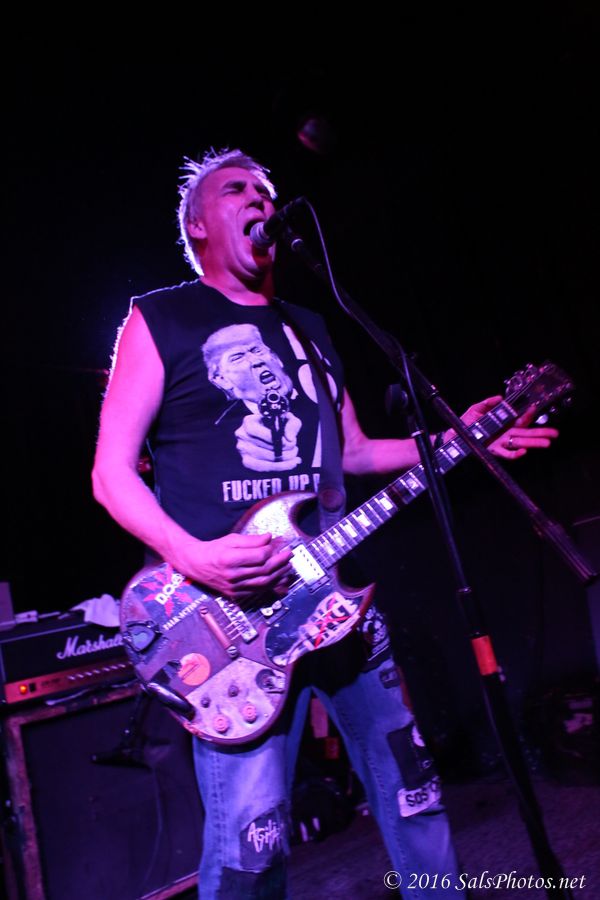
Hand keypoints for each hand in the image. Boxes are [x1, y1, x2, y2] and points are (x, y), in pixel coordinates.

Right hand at [172, 531, 292, 600]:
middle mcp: (232, 575)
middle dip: (280, 562)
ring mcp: (234, 587)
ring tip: (287, 566)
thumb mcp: (231, 539)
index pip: (259, 557)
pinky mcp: (235, 595)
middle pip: (263, 570)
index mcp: (229, 559)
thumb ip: (251, 540)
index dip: (271, 551)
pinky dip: (270, 585)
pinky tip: (278, 578)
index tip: (278, 544)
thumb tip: (269, 538)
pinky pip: (257, 591)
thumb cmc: (213, 549)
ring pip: (263, 583)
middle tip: (289, 554)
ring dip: (279, 575)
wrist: (195, 564)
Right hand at [235, 413, 301, 471]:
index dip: (275, 439)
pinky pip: (264, 468)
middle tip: (295, 448)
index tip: (290, 441)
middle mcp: (242, 436)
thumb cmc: (277, 423)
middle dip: (284, 450)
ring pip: (265, 460)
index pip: (258, 432)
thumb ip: (292, 424)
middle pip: (264, 448)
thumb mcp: (286, 418)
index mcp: (248, 422)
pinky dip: (280, 467)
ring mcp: (243, 450)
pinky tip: (291, 463)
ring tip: (294, 456)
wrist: (268, 431)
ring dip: (284, 460)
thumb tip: (289, 439)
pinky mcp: (247, 462)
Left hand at [458, 395, 558, 458]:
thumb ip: (489, 402)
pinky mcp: (492, 451)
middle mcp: (504, 435)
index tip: (535, 408)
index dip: (529, 416)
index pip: (521, 421)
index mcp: (503, 424)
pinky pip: (507, 455)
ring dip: (534, 443)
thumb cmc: (465, 423)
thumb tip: (500, 397)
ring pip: (521, 443)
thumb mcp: (477, 408)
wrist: (453, 435)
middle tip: (555, 434)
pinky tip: (524, 451)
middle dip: (541, 434)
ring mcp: (500, 443)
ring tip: (547, 443)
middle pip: (526, 433)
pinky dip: (515, 454)